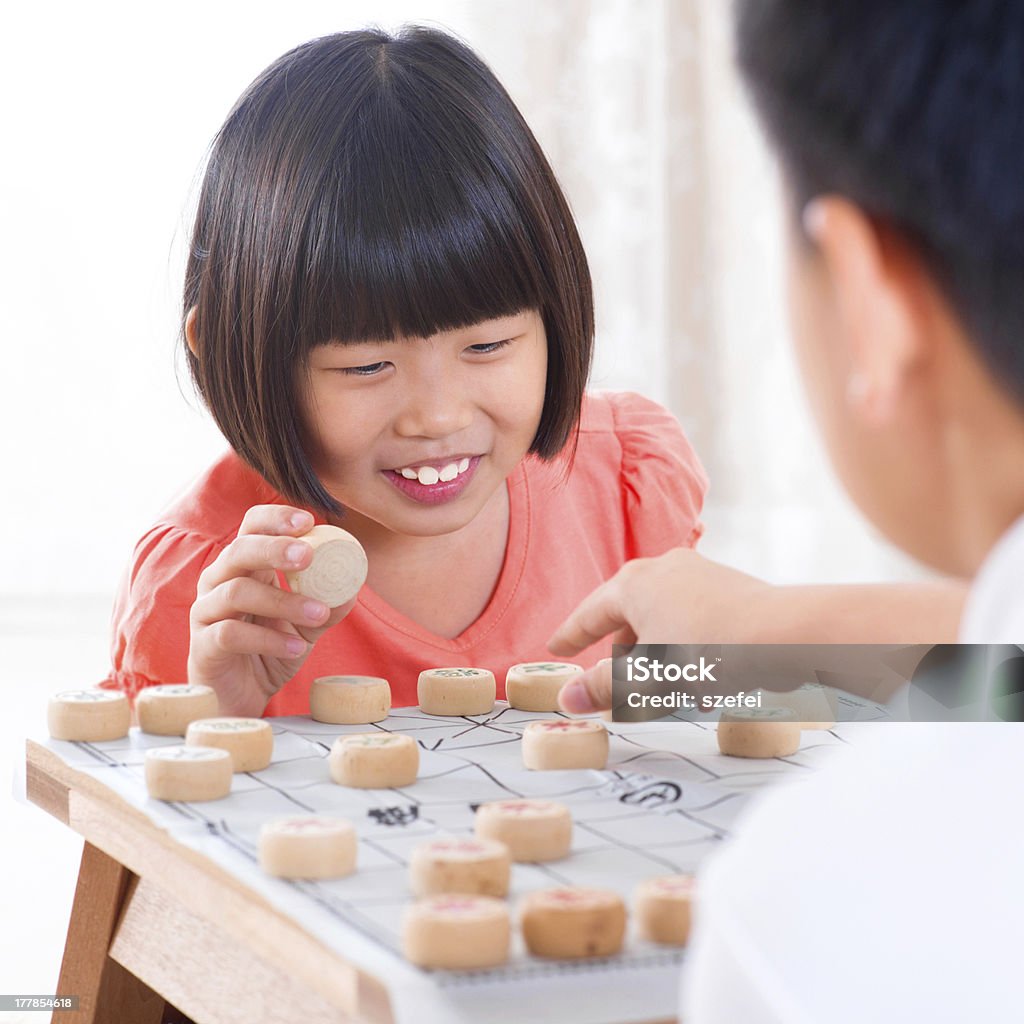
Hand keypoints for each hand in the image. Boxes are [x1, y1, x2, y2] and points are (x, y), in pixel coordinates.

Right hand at [188, 505, 357, 715]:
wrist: (242, 697)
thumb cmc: (270, 650)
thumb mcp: (306, 626)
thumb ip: (327, 606)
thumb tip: (354, 587)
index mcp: (244, 567)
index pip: (252, 527)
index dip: (276, 519)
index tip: (309, 521)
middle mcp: (219, 582)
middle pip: (238, 550)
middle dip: (274, 548)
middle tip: (308, 556)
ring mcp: (206, 612)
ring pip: (236, 592)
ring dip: (283, 601)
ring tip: (318, 615)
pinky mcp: (202, 645)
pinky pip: (229, 633)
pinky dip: (267, 639)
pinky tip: (296, 647)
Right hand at [547, 548, 768, 712]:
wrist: (786, 634)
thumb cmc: (711, 651)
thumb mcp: (650, 677)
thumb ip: (605, 688)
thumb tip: (566, 698)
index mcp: (634, 584)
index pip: (590, 613)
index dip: (571, 634)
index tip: (556, 647)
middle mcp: (663, 569)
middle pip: (627, 614)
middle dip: (620, 651)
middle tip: (611, 680)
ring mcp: (699, 575)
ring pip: (662, 619)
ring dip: (655, 655)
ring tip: (660, 690)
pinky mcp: (729, 588)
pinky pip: (691, 620)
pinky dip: (683, 647)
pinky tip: (698, 680)